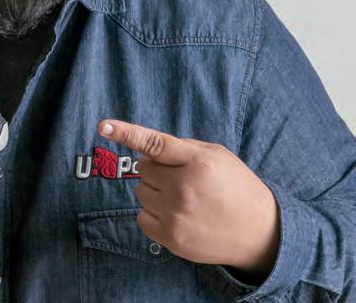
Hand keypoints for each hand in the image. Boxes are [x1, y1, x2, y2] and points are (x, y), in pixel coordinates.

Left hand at [99, 119, 279, 275]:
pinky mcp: (171, 237)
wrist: (260, 232)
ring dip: (155, 192)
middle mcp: (184, 187)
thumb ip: (182, 148)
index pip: (155, 143)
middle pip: (142, 169)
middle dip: (156, 170)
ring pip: (140, 192)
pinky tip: (176, 215)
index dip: (126, 133)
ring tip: (183, 198)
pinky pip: (141, 217)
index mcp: (198, 162)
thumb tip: (146, 149)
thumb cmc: (235, 186)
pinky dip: (153, 214)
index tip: (103, 126)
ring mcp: (176, 214)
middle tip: (181, 178)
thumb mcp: (217, 155)